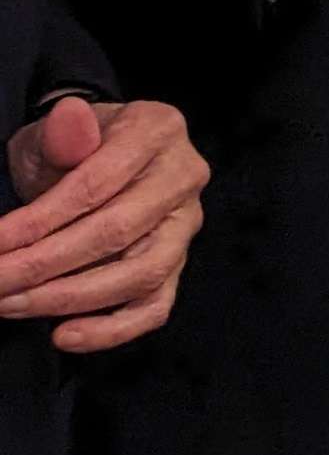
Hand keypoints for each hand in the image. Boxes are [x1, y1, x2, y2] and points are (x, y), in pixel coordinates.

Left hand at [0, 98, 204, 350]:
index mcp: (158, 131)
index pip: (98, 185)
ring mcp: (186, 225)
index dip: (39, 220)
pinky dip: (112, 330)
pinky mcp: (178, 264)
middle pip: (117, 232)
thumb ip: (62, 131)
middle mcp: (184, 177)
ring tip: (10, 304)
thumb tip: (69, 119)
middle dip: (43, 265)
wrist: (95, 160)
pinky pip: (155, 307)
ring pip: (140, 274)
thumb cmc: (71, 148)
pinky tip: (63, 335)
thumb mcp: (55, 131)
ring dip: (68, 298)